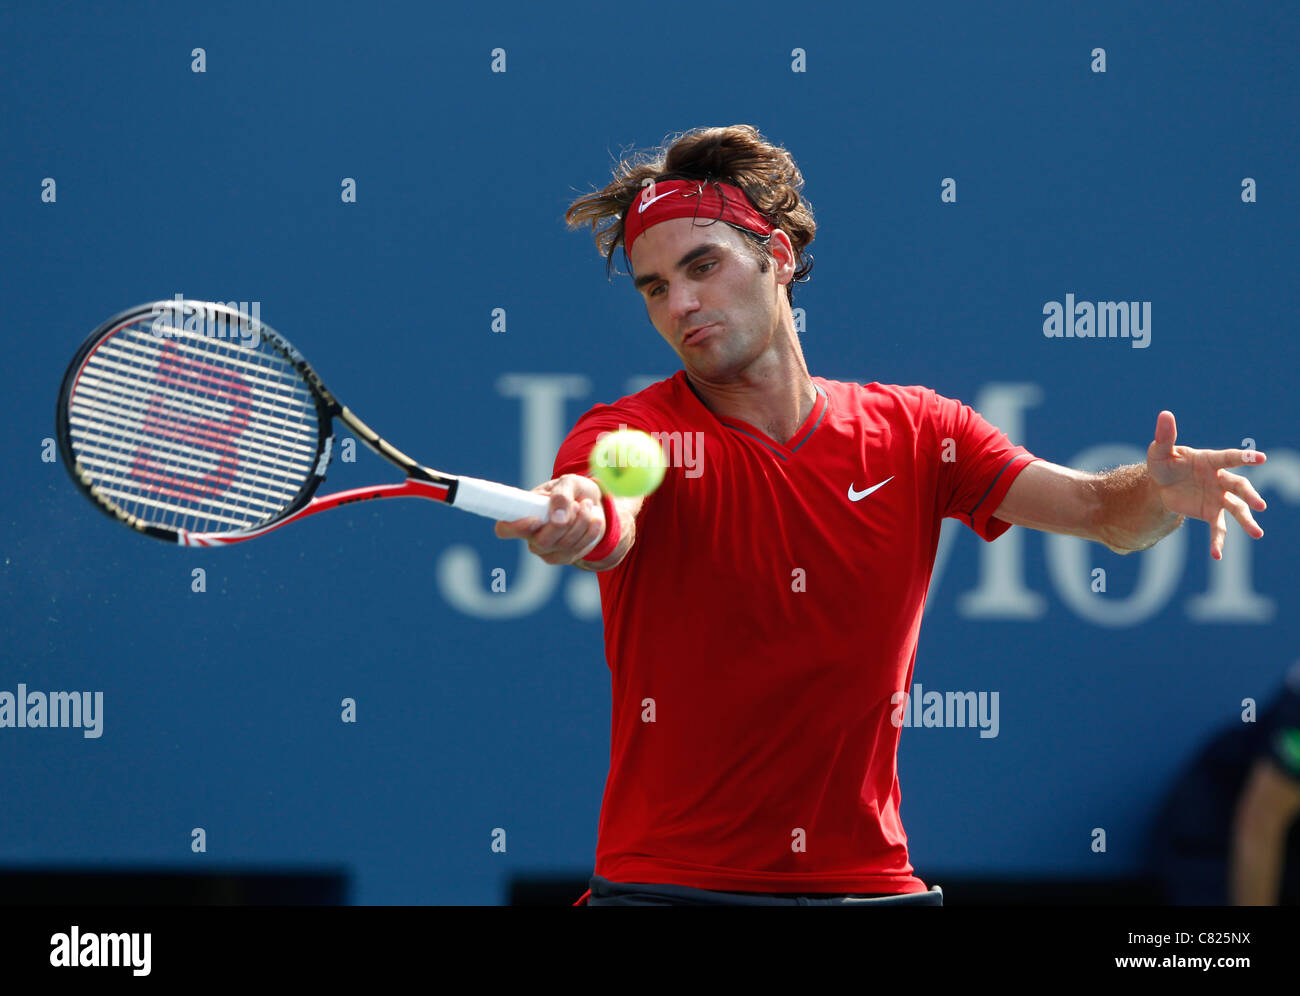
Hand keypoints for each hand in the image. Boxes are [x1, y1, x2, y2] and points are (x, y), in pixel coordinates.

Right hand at [493, 473, 606, 564]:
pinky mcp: (565, 557)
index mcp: (523, 514)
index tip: (536, 520)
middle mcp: (531, 536)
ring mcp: (547, 550)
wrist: (593, 503)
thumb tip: (558, 517)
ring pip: (564, 545)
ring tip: (587, 505)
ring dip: (581, 523)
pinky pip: (578, 550)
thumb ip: (561, 495)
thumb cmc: (573, 490)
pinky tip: (594, 519)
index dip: (516, 528)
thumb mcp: (569, 483)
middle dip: (565, 523)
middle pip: (542, 541)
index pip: (505, 528)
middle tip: (578, 504)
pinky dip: (591, 532)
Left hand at [1146, 410, 1266, 559]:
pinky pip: (1218, 528)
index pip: (1229, 458)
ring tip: (1257, 534)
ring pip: (1236, 509)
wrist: (1160, 485)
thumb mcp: (1160, 451)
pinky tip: (1216, 556)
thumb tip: (1164, 414)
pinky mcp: (1210, 513)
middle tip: (1260, 505)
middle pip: (1239, 486)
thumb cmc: (1164, 463)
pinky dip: (1218, 541)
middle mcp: (1220, 479)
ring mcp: (1218, 497)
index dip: (1244, 457)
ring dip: (1246, 521)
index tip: (1261, 458)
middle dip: (1250, 495)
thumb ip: (1165, 436)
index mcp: (1210, 461)